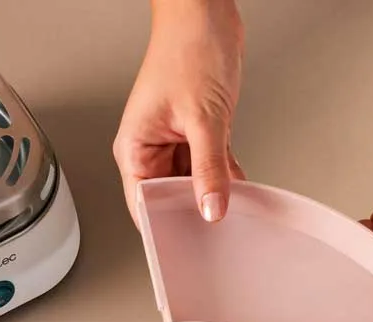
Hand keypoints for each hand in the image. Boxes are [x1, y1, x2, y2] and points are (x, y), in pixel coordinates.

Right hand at [114, 0, 244, 223]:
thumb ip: (209, 168)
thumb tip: (211, 208)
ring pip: (191, 183)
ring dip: (212, 191)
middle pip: (168, 197)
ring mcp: (173, 142)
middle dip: (191, 210)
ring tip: (230, 204)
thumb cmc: (188, 47)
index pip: (143, 204)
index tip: (182, 246)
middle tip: (213, 227)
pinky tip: (237, 182)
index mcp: (134, 148)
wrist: (206, 10)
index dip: (162, 227)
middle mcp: (149, 149)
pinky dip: (224, 175)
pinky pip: (209, 166)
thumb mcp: (204, 117)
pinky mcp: (195, 133)